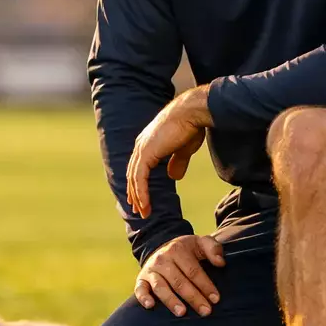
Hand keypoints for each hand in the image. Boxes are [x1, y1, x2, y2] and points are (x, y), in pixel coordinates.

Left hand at [126, 86, 211, 217]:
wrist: (192, 113)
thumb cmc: (191, 126)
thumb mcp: (184, 149)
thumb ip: (177, 162)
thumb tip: (174, 176)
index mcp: (148, 143)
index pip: (139, 167)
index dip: (139, 184)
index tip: (141, 198)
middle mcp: (141, 145)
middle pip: (133, 174)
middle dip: (135, 193)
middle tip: (139, 210)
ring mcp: (142, 149)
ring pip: (134, 179)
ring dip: (138, 197)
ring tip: (143, 213)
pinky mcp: (146, 153)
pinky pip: (140, 179)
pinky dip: (141, 193)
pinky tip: (145, 205)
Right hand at [137, 234, 225, 316]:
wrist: (162, 247)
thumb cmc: (187, 250)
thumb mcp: (200, 243)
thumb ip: (213, 248)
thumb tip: (220, 263)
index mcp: (178, 250)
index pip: (193, 271)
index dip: (205, 285)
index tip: (216, 299)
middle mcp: (163, 259)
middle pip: (179, 282)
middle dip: (194, 298)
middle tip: (206, 311)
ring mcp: (151, 270)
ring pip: (161, 287)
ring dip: (171, 300)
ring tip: (182, 313)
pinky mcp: (142, 279)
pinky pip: (140, 289)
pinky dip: (143, 297)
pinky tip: (151, 306)